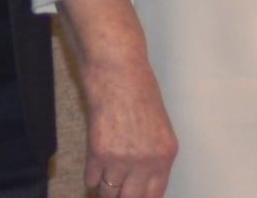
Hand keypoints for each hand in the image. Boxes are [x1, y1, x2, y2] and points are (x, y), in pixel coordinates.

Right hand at [78, 43, 177, 197]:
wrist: (117, 71)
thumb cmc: (138, 90)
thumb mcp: (158, 127)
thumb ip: (154, 156)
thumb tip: (142, 180)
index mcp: (165, 155)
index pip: (154, 195)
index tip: (132, 196)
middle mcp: (146, 161)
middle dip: (122, 196)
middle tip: (117, 191)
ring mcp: (121, 158)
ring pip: (109, 192)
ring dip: (105, 187)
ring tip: (105, 177)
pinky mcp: (98, 152)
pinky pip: (91, 179)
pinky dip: (91, 176)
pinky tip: (94, 168)